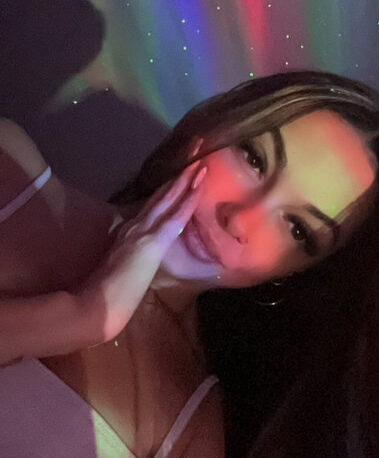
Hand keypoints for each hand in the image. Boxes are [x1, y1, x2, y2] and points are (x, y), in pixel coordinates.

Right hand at [76, 156, 207, 340]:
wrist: (98, 304)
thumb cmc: (109, 295)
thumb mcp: (123, 273)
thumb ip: (132, 263)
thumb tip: (142, 262)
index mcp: (128, 234)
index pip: (153, 206)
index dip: (168, 189)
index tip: (181, 174)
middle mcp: (135, 226)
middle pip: (161, 195)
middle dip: (179, 175)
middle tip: (194, 153)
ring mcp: (142, 231)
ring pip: (169, 198)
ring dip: (186, 179)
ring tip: (201, 161)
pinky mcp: (152, 241)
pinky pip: (175, 216)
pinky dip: (188, 200)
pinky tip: (199, 186)